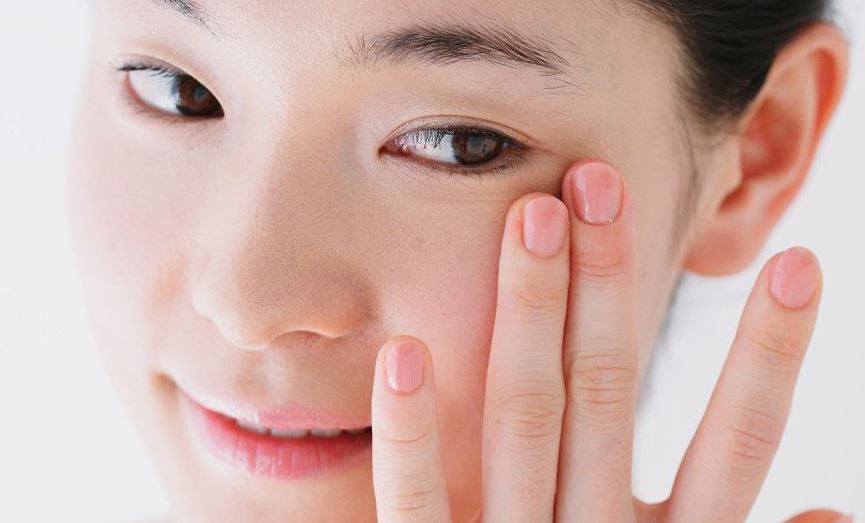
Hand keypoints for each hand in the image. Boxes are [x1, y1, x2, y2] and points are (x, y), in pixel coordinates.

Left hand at [369, 160, 842, 521]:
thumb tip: (834, 508)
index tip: (795, 261)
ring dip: (529, 317)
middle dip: (611, 288)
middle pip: (610, 394)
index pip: (736, 440)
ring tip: (532, 218)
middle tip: (603, 182)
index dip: (768, 354)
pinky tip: (401, 351)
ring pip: (527, 419)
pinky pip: (420, 501)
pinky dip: (413, 431)